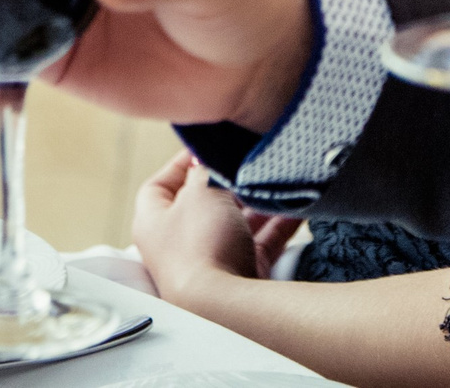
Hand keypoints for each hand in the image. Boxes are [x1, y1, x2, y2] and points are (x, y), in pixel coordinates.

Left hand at [129, 151, 299, 303]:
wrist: (223, 303)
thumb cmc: (200, 245)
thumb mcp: (200, 191)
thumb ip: (205, 170)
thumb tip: (208, 159)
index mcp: (154, 221)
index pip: (160, 184)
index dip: (182, 162)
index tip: (209, 146)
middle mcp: (178, 242)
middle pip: (202, 202)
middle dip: (227, 182)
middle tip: (248, 161)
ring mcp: (210, 259)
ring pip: (234, 221)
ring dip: (255, 202)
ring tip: (275, 180)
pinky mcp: (239, 272)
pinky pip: (259, 241)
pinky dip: (277, 223)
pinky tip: (295, 206)